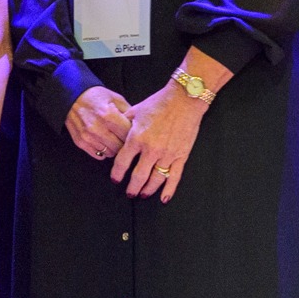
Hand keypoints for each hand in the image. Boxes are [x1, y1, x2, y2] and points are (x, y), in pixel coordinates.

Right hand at [65, 87, 131, 160]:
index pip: (128, 134)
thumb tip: (140, 127)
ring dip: (115, 148)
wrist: (71, 96)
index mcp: (108, 115)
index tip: (135, 133)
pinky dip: (104, 151)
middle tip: (125, 137)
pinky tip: (104, 142)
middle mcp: (97, 128)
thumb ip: (129, 113)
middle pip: (120, 147)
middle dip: (125, 143)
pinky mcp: (80, 142)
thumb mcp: (115, 98)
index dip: (134, 134)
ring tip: (114, 139)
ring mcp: (87, 137)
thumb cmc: (95, 96)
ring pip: (110, 153)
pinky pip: (99, 155)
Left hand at [109, 84, 203, 201]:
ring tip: (143, 194)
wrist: (184, 99)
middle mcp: (151, 150)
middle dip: (132, 188)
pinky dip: (169, 190)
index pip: (122, 162)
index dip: (117, 174)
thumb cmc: (159, 103)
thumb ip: (124, 123)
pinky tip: (164, 198)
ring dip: (148, 190)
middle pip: (138, 176)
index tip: (115, 179)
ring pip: (155, 179)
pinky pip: (174, 177)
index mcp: (136, 138)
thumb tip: (114, 129)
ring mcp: (167, 154)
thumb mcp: (136, 110)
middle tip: (129, 194)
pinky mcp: (181, 156)